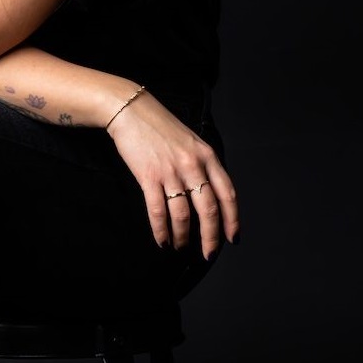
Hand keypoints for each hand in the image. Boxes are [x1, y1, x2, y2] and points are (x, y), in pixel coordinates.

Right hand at [106, 91, 238, 259]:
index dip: (232, 220)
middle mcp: (192, 165)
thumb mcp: (190, 141)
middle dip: (210, 236)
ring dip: (183, 236)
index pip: (227, 194)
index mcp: (207, 156)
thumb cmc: (158, 126)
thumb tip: (208, 196)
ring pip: (183, 214)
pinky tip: (162, 240)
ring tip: (180, 246)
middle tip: (208, 252)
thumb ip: (202, 165)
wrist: (130, 110)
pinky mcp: (148, 176)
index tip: (233, 238)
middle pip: (208, 209)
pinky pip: (158, 210)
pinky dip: (161, 230)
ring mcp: (170, 171)